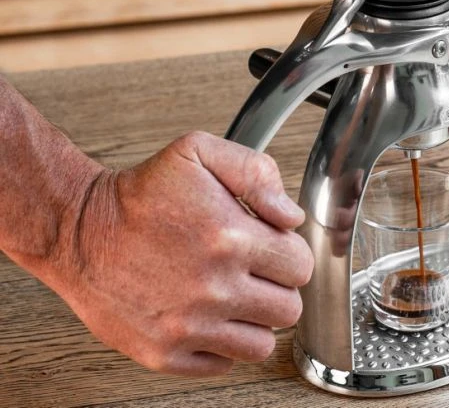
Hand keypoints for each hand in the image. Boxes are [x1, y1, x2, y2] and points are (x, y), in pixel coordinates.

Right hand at [50, 131, 312, 375]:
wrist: (77, 229)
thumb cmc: (139, 193)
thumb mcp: (199, 153)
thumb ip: (256, 173)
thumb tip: (290, 217)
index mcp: (230, 238)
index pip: (300, 266)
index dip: (289, 254)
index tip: (270, 248)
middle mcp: (213, 288)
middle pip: (288, 309)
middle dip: (278, 288)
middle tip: (254, 273)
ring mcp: (187, 327)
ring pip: (262, 345)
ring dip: (255, 321)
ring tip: (233, 297)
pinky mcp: (163, 353)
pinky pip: (222, 365)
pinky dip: (221, 346)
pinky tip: (208, 317)